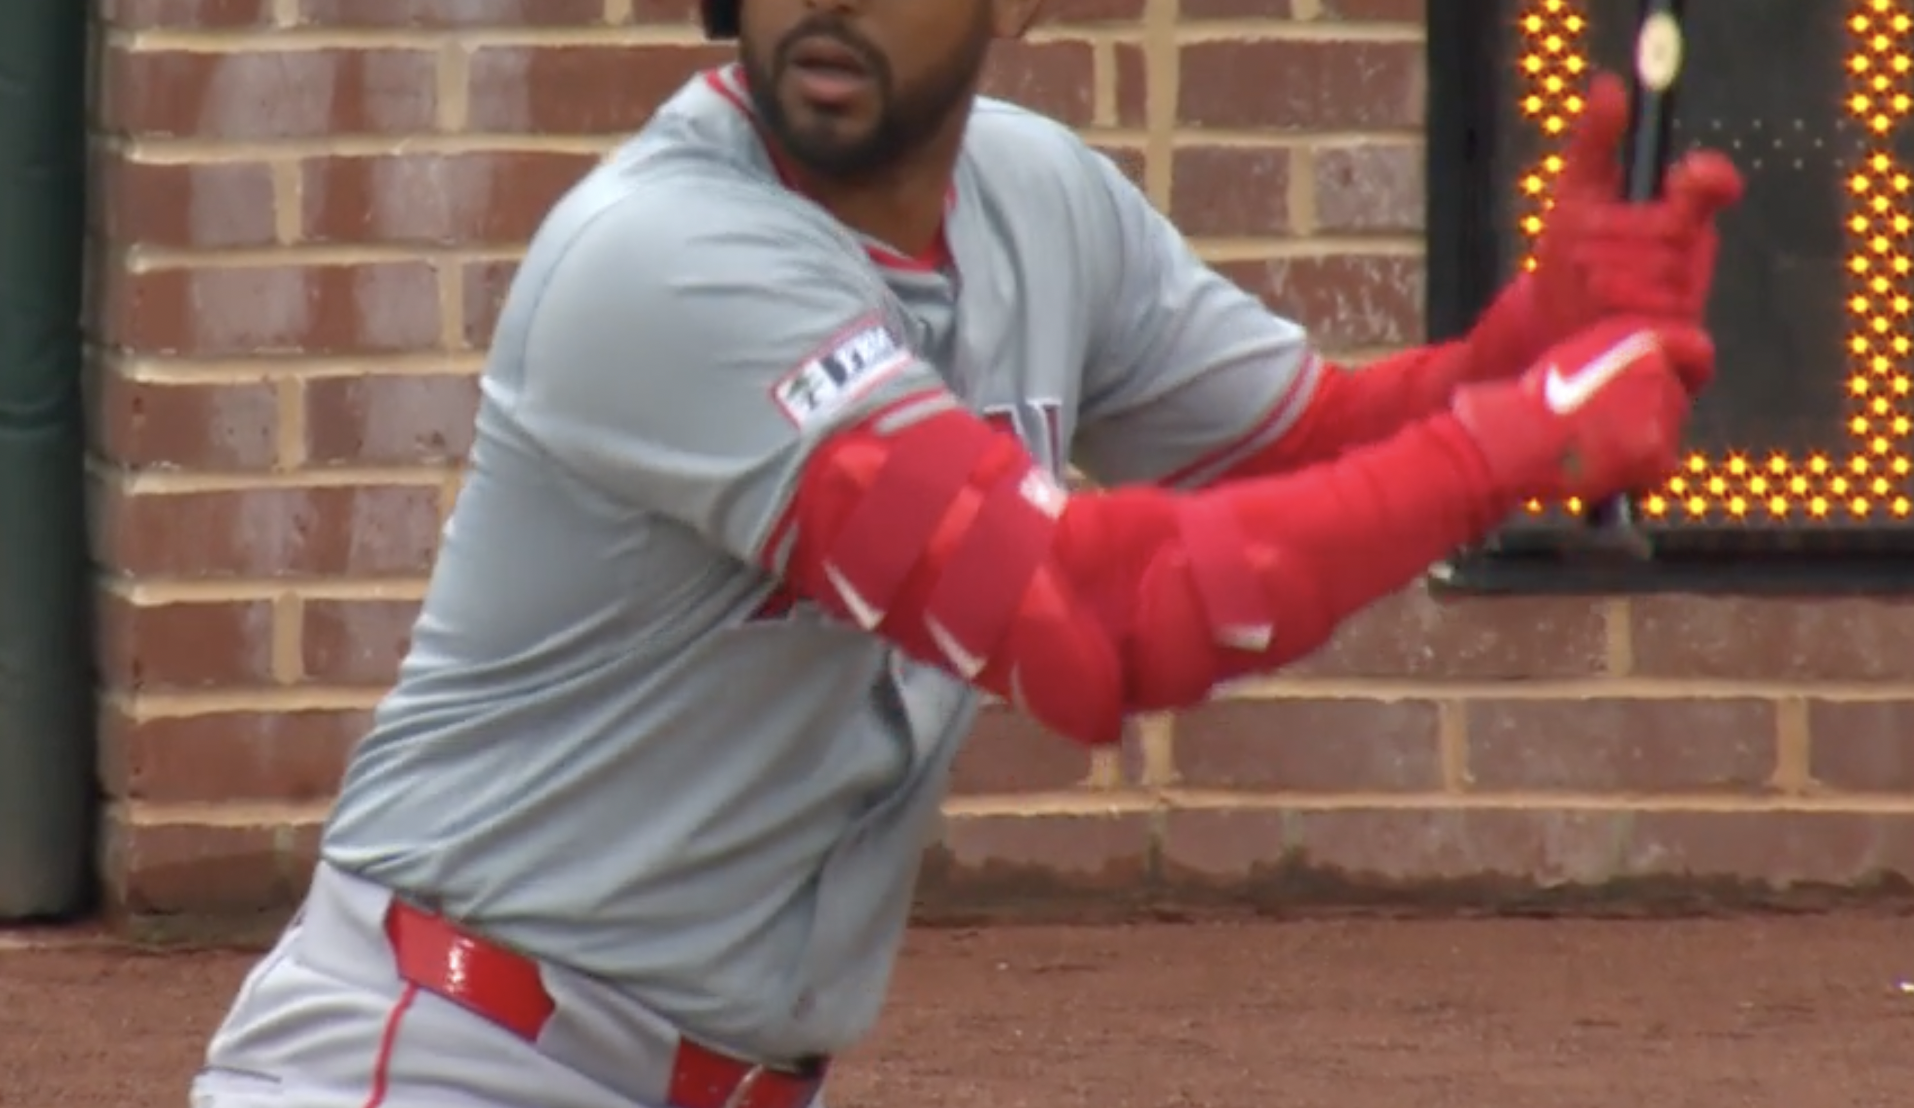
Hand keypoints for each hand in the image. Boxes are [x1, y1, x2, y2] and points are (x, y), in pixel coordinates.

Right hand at [1450, 318, 1712, 503]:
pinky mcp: (1657, 451)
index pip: (1697, 351)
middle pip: (1677, 398)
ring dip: (1641, 443)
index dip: (1688, 370)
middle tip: (1605, 426)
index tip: (1680, 383)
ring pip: (1667, 433)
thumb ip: (1620, 357)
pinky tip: (1604, 468)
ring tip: (1594, 447)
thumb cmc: (1531, 401)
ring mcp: (1661, 411)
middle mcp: (1659, 369)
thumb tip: (1648, 374)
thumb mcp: (1577, 354)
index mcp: (1640, 338)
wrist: (1517, 439)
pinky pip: (1660, 467)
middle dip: (1650, 413)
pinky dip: (1637, 473)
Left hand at [1466, 72, 1744, 386]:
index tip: (1689, 176)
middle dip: (1612, 238)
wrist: (1555, 330)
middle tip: (1580, 253)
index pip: (1709, 184)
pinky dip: (1614, 316)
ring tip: (1583, 286)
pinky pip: (1651, 321)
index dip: (1708, 179)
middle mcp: (1692, 255)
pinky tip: (1599, 318)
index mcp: (1680, 213)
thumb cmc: (1573, 255)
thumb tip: (1608, 85)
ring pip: (1651, 275)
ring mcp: (1689, 300)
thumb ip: (1596, 143)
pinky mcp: (1678, 344)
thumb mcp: (1577, 194)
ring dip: (1603, 277)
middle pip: (1665, 232)